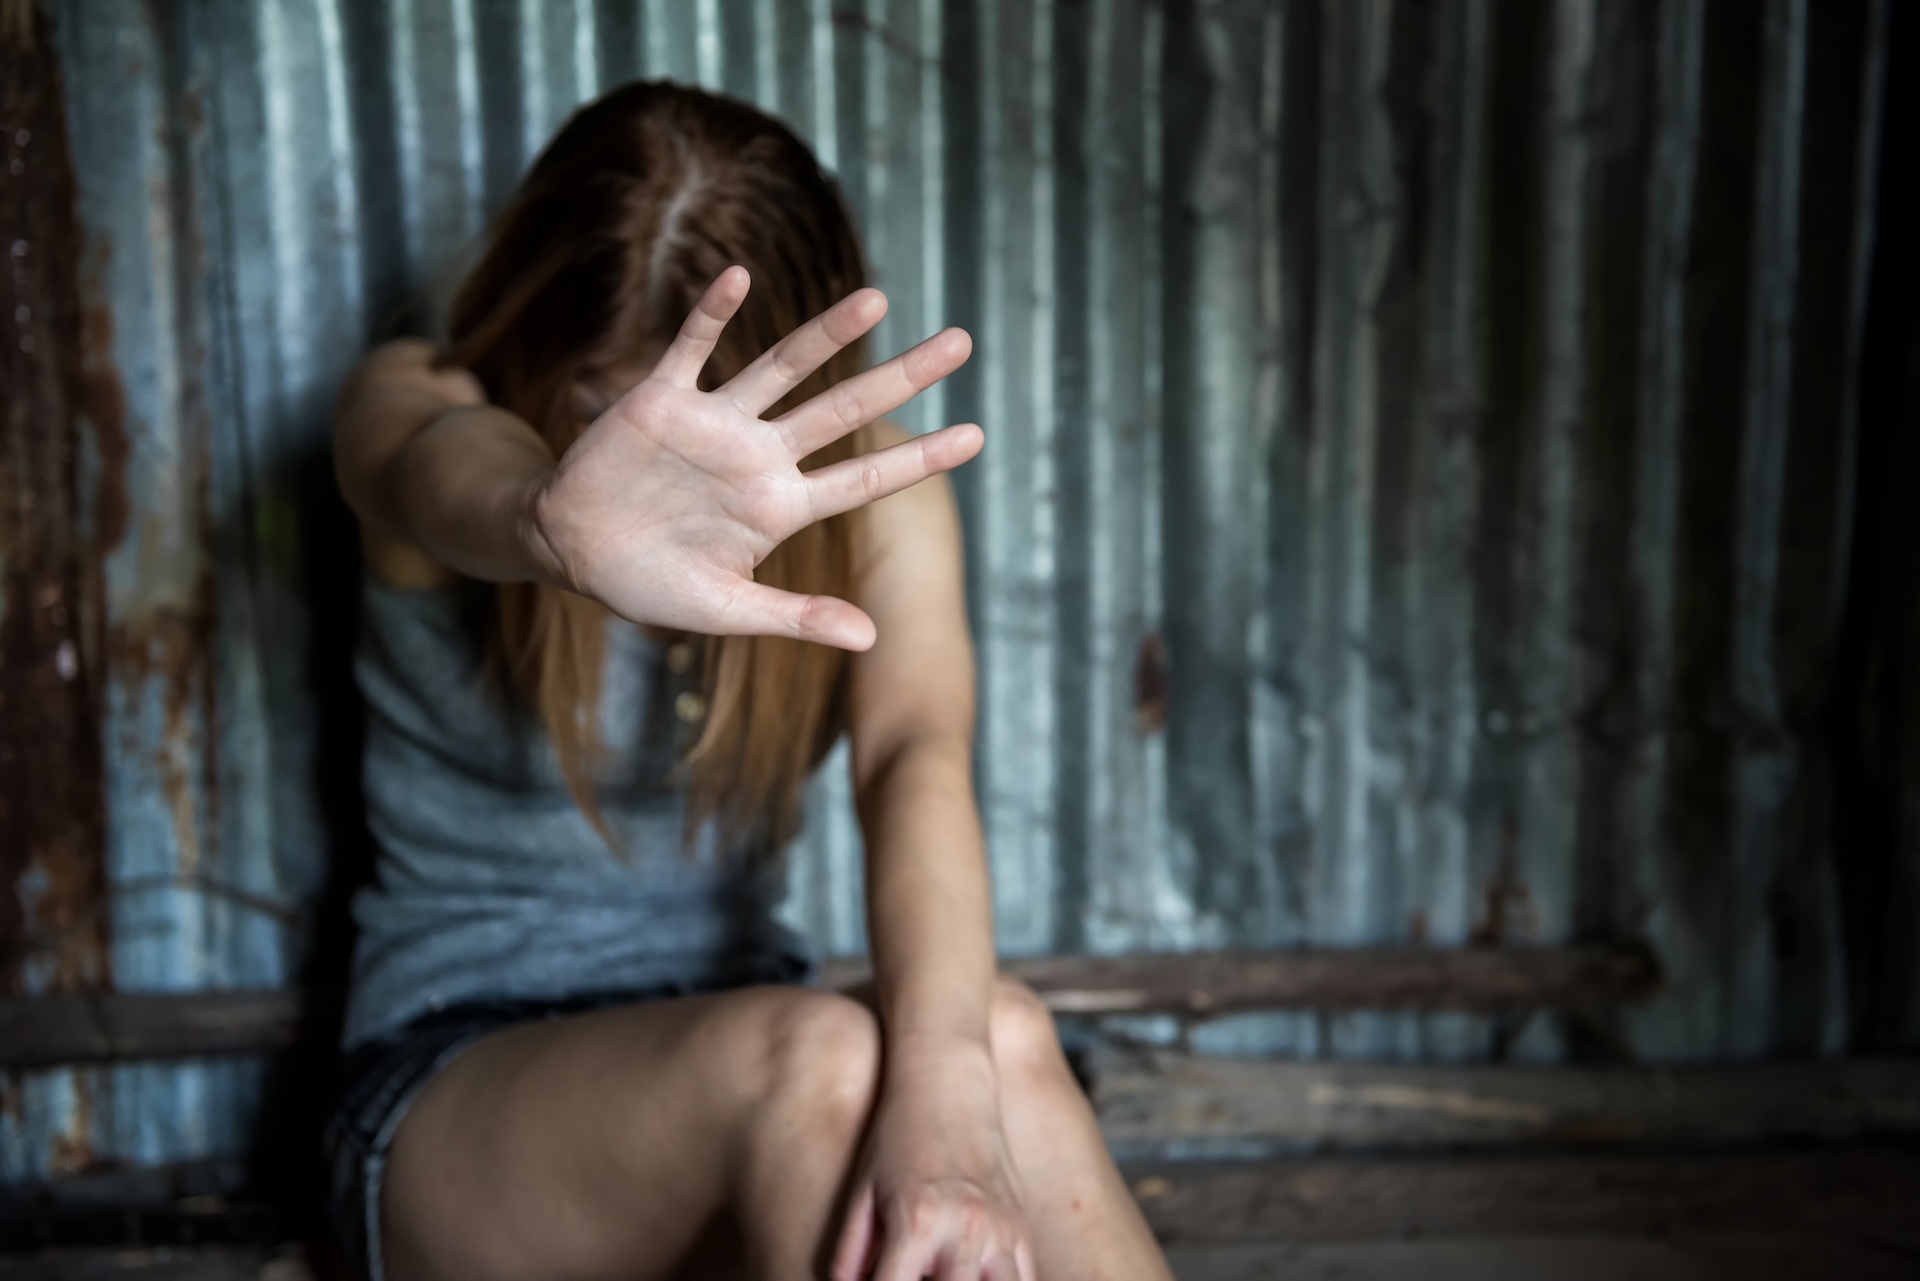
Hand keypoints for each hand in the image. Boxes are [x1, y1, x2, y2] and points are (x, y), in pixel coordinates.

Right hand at [526, 266, 978, 650]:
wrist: (572, 551)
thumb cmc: (652, 583)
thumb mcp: (725, 609)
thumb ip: (797, 617)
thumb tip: (871, 640)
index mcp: (780, 506)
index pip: (866, 477)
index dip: (920, 458)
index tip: (977, 436)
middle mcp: (759, 456)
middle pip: (844, 409)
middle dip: (902, 377)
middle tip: (961, 341)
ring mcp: (715, 424)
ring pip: (782, 367)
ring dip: (826, 333)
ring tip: (878, 298)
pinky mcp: (661, 400)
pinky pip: (691, 347)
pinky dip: (712, 315)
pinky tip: (739, 278)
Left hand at [831, 1041, 1034, 1280]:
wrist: (947, 1080)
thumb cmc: (897, 1134)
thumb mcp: (862, 1191)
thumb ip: (851, 1253)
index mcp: (918, 1223)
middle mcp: (965, 1231)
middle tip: (915, 1280)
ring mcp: (1000, 1231)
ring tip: (947, 1277)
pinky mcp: (1021, 1228)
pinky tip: (978, 1280)